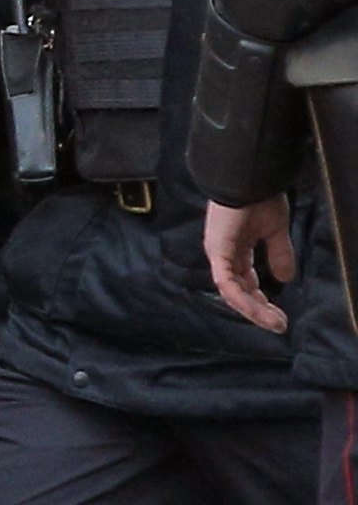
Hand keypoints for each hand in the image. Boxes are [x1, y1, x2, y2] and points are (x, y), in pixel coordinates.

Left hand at [206, 196, 296, 331]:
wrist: (249, 180)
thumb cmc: (260, 199)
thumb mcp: (274, 230)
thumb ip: (278, 253)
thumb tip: (286, 278)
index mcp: (235, 249)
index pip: (245, 281)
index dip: (260, 299)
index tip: (279, 314)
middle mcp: (224, 255)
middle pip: (238, 291)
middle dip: (258, 310)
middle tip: (278, 324)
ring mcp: (219, 254)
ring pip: (232, 292)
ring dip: (253, 309)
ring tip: (274, 323)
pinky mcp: (218, 252)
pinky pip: (228, 283)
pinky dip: (243, 298)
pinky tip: (259, 309)